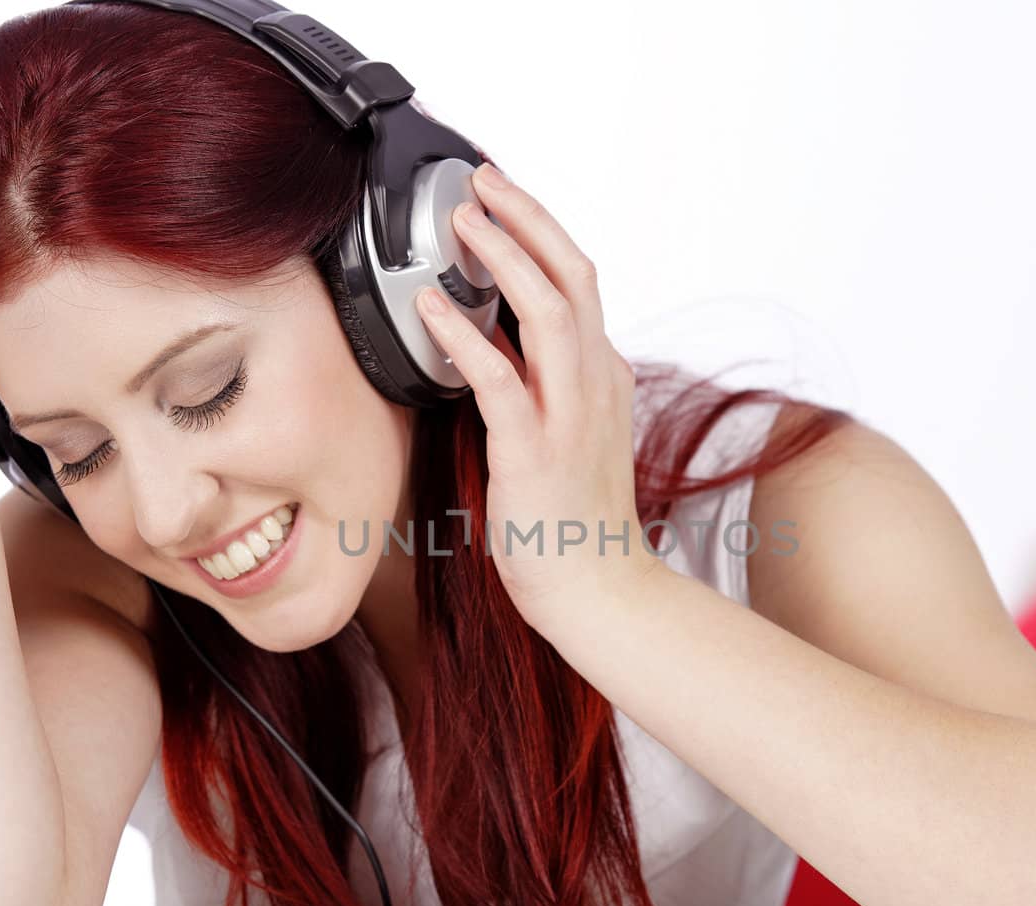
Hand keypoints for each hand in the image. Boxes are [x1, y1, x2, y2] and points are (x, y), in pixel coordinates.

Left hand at [413, 163, 665, 629]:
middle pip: (573, 273)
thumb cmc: (578, 524)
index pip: (580, 283)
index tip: (502, 200)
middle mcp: (596, 384)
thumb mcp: (573, 436)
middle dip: (527, 216)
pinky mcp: (535, 452)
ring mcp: (570, 416)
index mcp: (604, 377)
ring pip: (546, 308)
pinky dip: (462, 335)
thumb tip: (497, 343)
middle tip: (482, 181)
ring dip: (502, 254)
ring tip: (462, 220)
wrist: (602, 594)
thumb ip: (546, 386)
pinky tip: (430, 310)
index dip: (541, 231)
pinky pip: (498, 377)